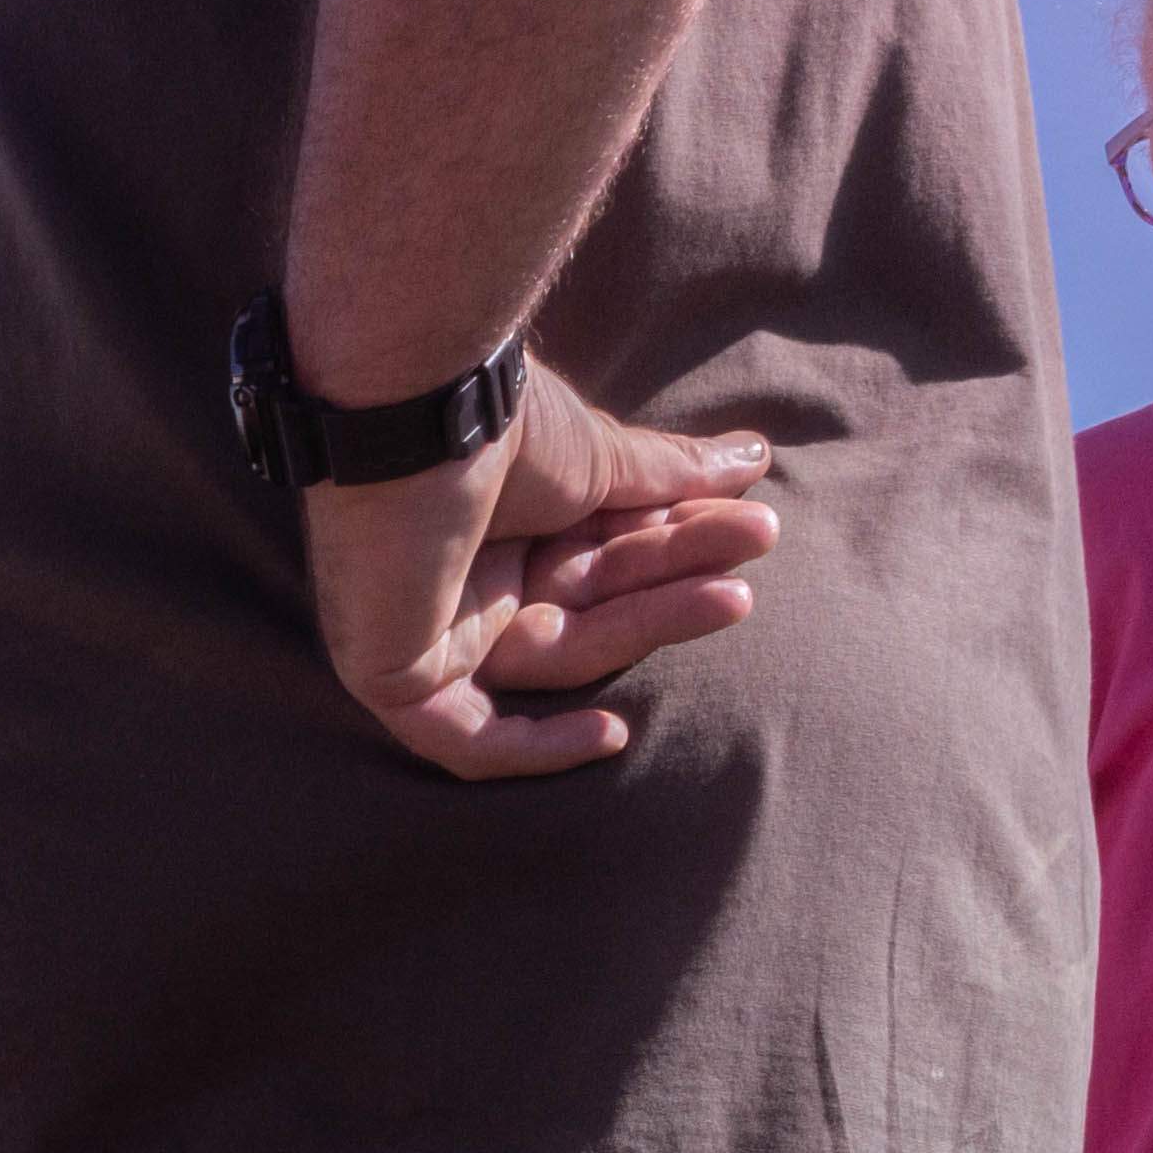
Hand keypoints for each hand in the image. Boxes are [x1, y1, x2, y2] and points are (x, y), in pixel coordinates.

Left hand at [302, 372, 781, 779]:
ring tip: (730, 594)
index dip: (681, 544)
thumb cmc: (494, 420)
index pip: (610, 559)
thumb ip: (671, 476)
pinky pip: (468, 742)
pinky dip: (535, 749)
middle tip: (758, 542)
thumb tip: (754, 459)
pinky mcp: (394, 675)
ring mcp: (434, 632)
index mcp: (513, 528)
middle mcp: (474, 581)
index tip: (754, 520)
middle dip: (677, 579)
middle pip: (593, 606)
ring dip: (649, 628)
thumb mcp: (600, 456)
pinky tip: (611, 734)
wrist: (415, 403)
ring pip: (554, 660)